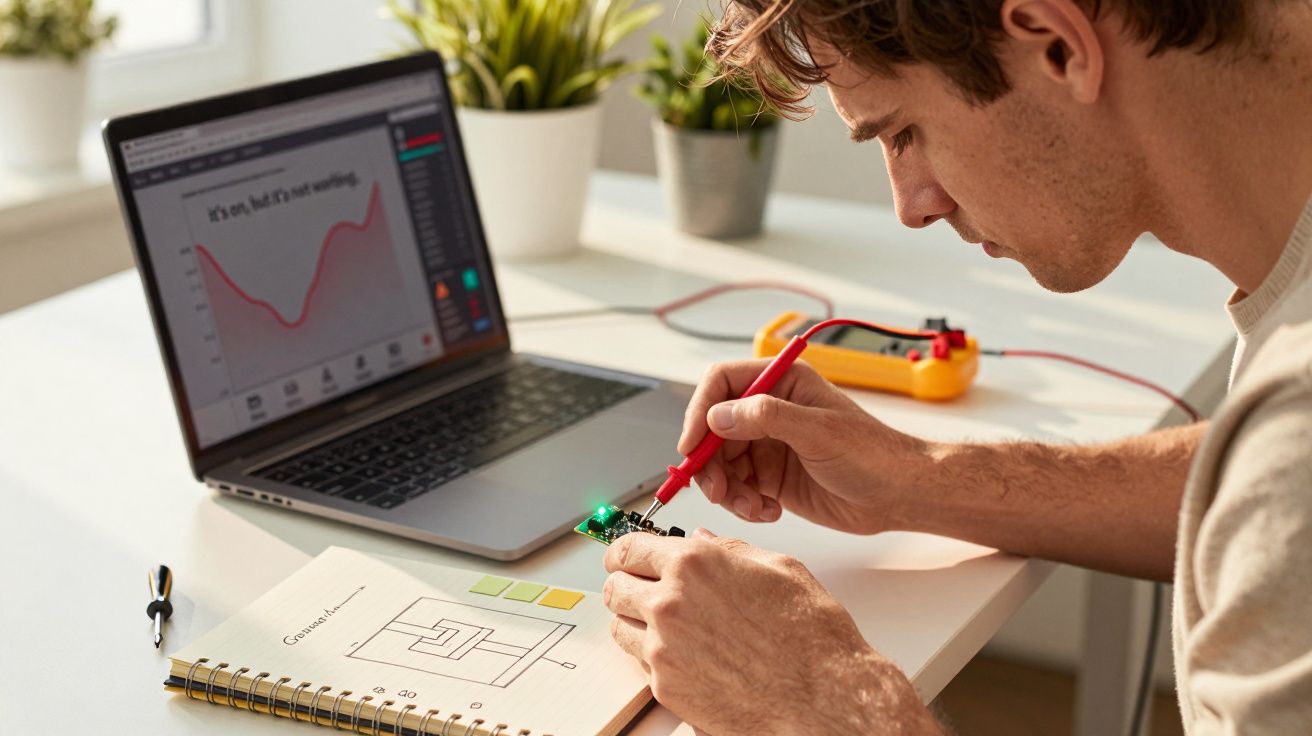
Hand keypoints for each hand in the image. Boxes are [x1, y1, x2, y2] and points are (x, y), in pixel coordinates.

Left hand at [603, 529, 939, 734]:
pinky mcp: (665, 686)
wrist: (822, 697)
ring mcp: (663, 648)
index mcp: (695, 563)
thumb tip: (703, 540)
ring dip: (633, 621)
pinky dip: (650, 656)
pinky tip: (680, 654)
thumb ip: (729, 550)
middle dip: (625, 584)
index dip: (623, 551)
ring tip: (660, 624)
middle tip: (639, 589)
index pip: (629, 547)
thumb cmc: (810, 635)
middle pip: (614, 586)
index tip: (623, 557)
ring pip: (619, 625)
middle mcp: (670, 602)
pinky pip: (638, 663)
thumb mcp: (778, 568)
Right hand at [681, 359, 931, 533]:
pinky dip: (743, 504)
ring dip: (727, 489)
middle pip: (713, 428)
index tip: (692, 445)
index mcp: (782, 382)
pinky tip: (768, 511)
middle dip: (709, 462)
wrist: (899, 495)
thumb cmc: (874, 454)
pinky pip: (738, 488)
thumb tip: (720, 415)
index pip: (721, 383)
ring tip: (751, 506)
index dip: (700, 411)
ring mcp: (768, 445)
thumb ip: (767, 417)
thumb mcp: (819, 431)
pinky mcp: (771, 477)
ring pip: (721, 463)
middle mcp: (769, 411)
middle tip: (716, 490)